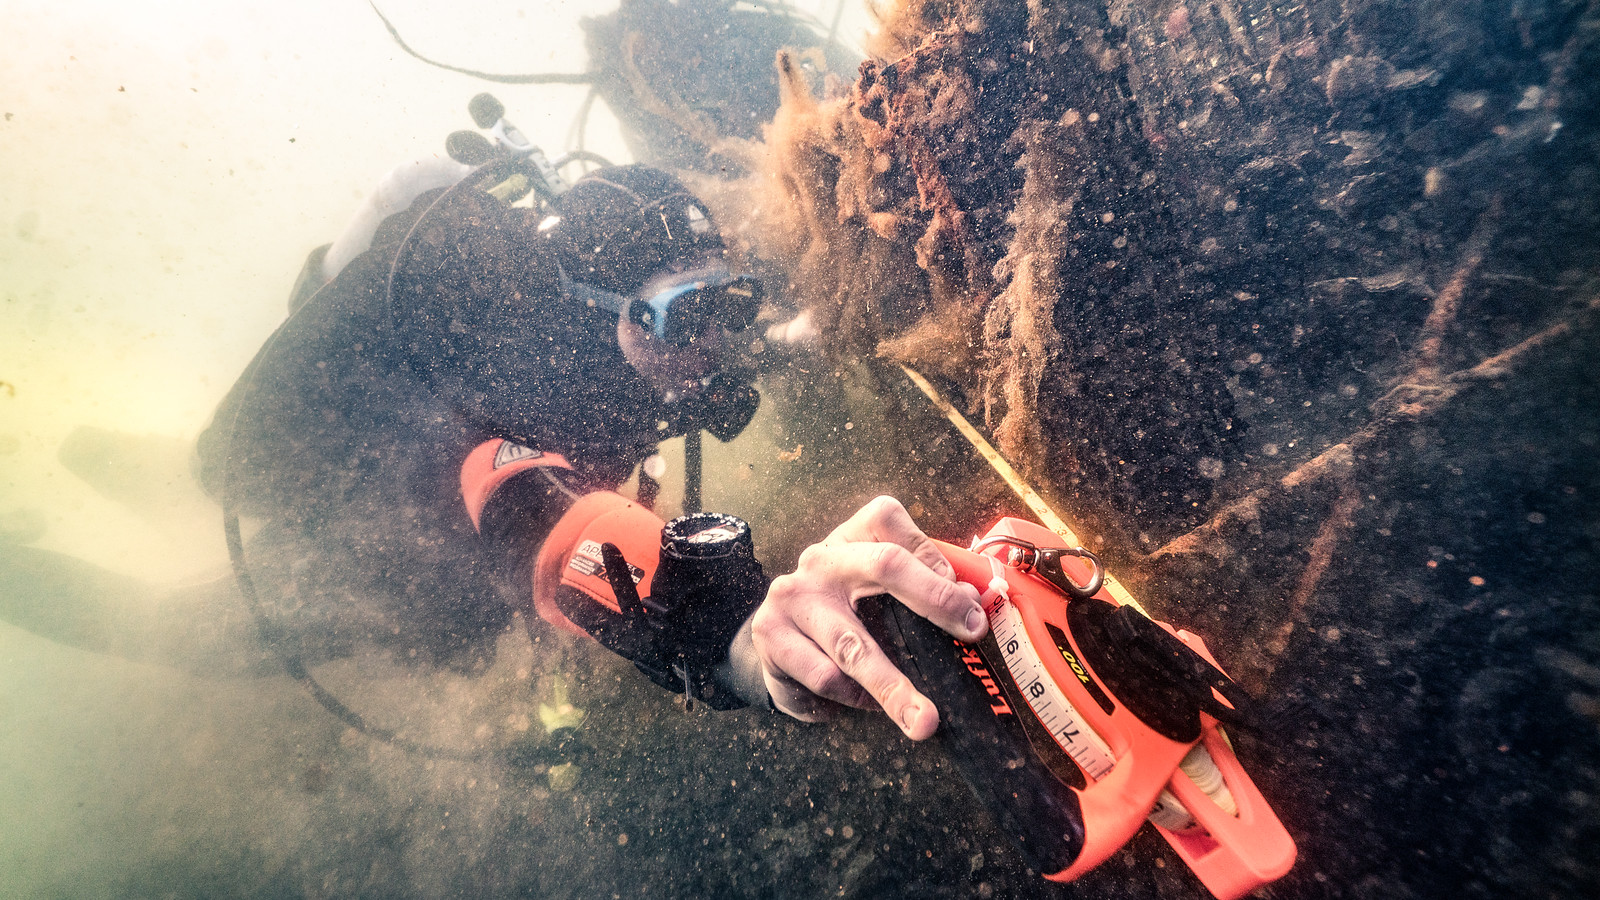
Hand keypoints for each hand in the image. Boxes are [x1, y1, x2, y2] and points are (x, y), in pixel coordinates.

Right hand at [750, 496, 985, 739]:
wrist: (778, 647)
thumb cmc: (843, 616)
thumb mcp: (879, 597)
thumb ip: (924, 593)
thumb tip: (974, 605)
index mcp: (851, 539)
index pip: (889, 520)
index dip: (932, 554)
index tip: (968, 599)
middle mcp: (820, 559)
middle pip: (885, 564)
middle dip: (935, 599)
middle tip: (973, 633)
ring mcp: (791, 595)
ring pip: (854, 644)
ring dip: (894, 688)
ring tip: (924, 721)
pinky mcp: (771, 635)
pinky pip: (826, 676)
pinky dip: (853, 698)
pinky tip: (864, 703)